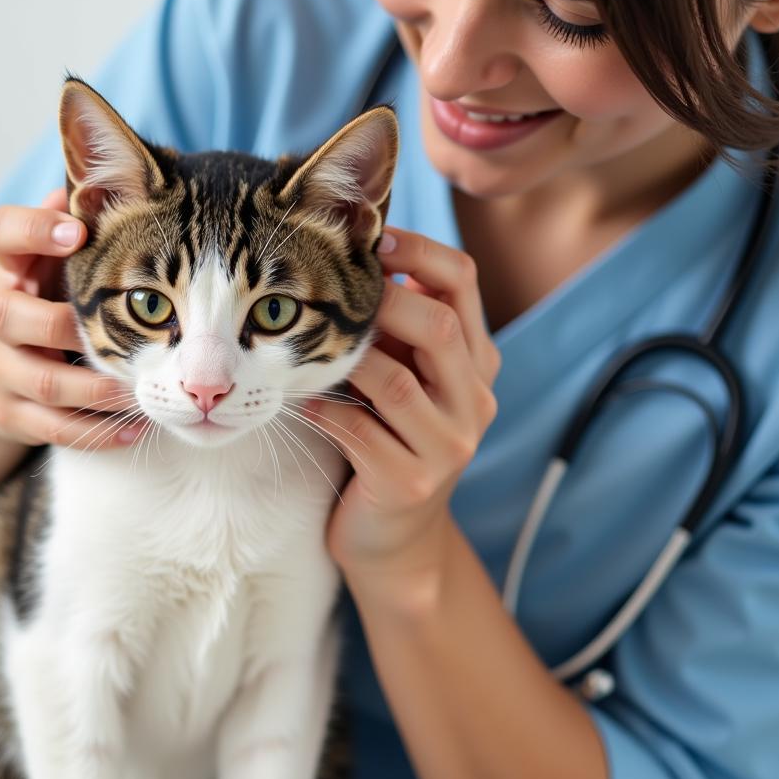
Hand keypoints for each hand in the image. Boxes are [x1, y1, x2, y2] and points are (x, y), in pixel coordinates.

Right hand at [0, 188, 146, 448]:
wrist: (6, 371)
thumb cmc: (52, 297)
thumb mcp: (63, 258)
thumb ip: (86, 218)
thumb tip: (112, 169)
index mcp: (8, 264)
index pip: (0, 232)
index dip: (32, 230)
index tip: (74, 231)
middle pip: (10, 315)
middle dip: (65, 325)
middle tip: (115, 333)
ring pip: (40, 380)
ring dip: (95, 387)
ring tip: (143, 390)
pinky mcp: (8, 413)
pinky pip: (52, 427)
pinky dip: (96, 430)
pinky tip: (136, 427)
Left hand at [307, 227, 500, 600]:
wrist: (396, 540)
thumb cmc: (388, 441)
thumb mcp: (405, 380)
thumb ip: (399, 330)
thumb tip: (358, 252)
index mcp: (477, 363)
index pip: (464, 282)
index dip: (417, 250)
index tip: (370, 239)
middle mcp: (474, 401)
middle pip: (439, 327)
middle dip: (379, 304)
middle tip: (333, 299)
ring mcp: (448, 447)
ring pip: (395, 382)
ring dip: (344, 362)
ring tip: (311, 355)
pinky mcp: (410, 484)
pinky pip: (359, 432)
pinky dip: (324, 411)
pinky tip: (301, 403)